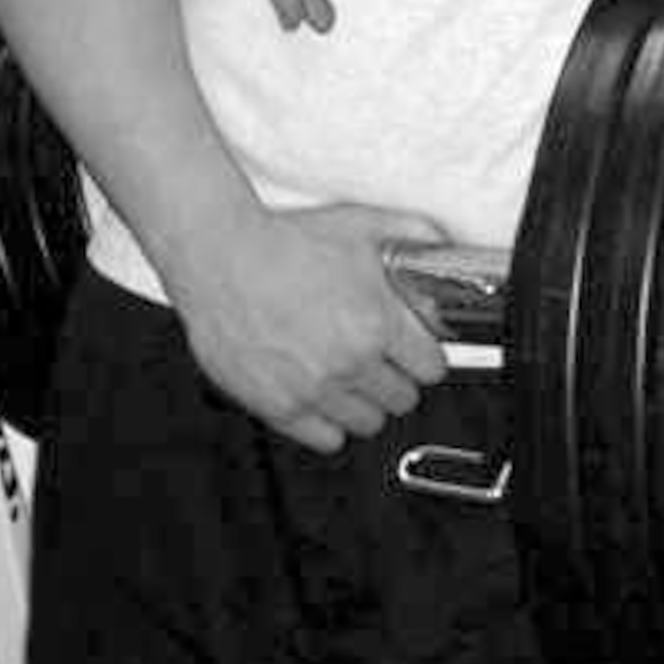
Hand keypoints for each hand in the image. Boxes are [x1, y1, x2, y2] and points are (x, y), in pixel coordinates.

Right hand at [166, 197, 449, 452]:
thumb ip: (412, 234)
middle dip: (398, 377)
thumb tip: (440, 242)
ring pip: (369, 423)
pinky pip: (326, 438)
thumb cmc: (284, 242)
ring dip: (366, 401)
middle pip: (403, 398)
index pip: (432, 368)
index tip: (418, 352)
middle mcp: (349, 362)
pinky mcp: (278, 407)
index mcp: (376, 322)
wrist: (222, 257)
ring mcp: (313, 389)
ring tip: (352, 376)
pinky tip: (323, 393)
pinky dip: (329, 421)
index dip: (427, 356)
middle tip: (382, 359)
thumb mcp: (360, 225)